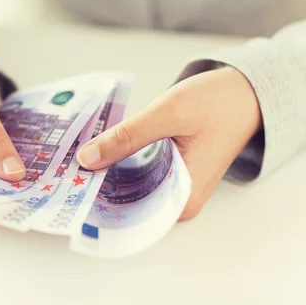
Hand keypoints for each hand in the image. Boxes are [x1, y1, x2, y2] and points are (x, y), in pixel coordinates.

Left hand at [76, 66, 262, 219]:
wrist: (247, 91)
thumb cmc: (217, 103)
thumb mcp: (167, 115)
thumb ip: (127, 137)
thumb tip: (86, 158)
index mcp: (182, 198)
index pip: (129, 213)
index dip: (95, 203)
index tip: (64, 190)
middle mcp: (178, 200)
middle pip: (127, 202)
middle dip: (95, 186)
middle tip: (59, 172)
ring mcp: (174, 186)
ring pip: (130, 187)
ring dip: (104, 174)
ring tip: (69, 163)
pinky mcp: (170, 172)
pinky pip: (138, 174)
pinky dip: (119, 164)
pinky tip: (95, 153)